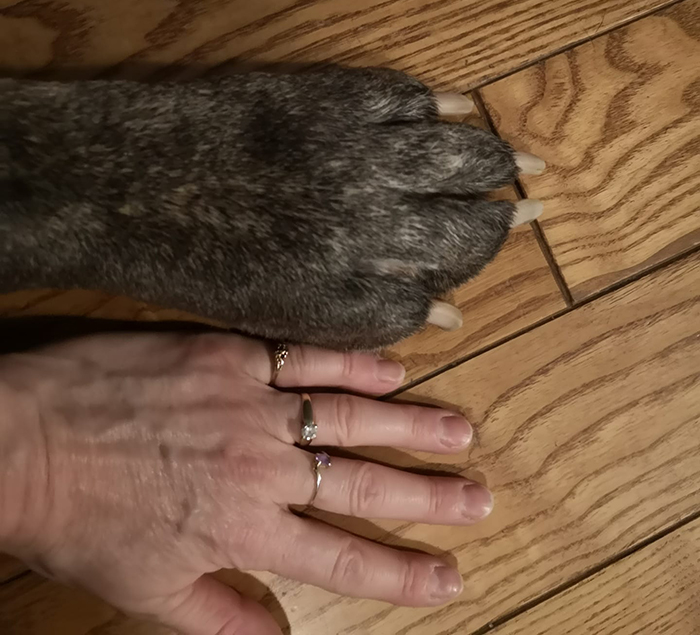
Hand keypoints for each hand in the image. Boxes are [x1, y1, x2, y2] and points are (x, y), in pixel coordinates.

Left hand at [0, 332, 490, 634]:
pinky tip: (394, 369)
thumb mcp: (146, 590)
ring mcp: (251, 406)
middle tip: (481, 498)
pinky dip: (353, 364)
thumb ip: (221, 616)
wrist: (25, 436)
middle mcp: (262, 469)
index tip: (451, 578)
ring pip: (350, 417)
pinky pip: (306, 359)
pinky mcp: (231, 357)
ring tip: (461, 432)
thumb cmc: (81, 517)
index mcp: (245, 530)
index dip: (403, 573)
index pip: (344, 559)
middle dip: (429, 498)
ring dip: (411, 426)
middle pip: (364, 484)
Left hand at [2, 67, 543, 348]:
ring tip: (523, 164)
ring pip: (460, 160)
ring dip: (499, 163)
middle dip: (500, 227)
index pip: (438, 295)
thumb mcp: (281, 315)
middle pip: (467, 231)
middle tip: (523, 214)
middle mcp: (366, 230)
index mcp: (346, 294)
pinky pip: (413, 101)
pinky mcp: (334, 102)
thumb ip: (366, 319)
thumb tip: (447, 315)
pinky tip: (462, 115)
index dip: (463, 284)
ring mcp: (355, 159)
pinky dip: (444, 109)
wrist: (132, 183)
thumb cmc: (198, 262)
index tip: (474, 272)